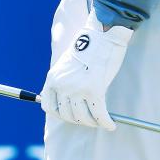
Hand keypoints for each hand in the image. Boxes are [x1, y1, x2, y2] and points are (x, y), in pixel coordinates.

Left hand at [40, 11, 131, 130]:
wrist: (102, 34)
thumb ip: (65, 81)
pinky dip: (106, 122)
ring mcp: (77, 89)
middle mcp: (62, 85)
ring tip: (100, 120)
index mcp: (53, 78)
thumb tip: (68, 102)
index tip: (70, 116)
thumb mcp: (67, 64)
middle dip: (79, 120)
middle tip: (89, 119)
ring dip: (93, 123)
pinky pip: (99, 115)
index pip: (48, 107)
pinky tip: (111, 125)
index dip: (60, 114)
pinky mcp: (94, 90)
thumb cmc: (88, 47)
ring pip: (83, 118)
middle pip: (67, 115)